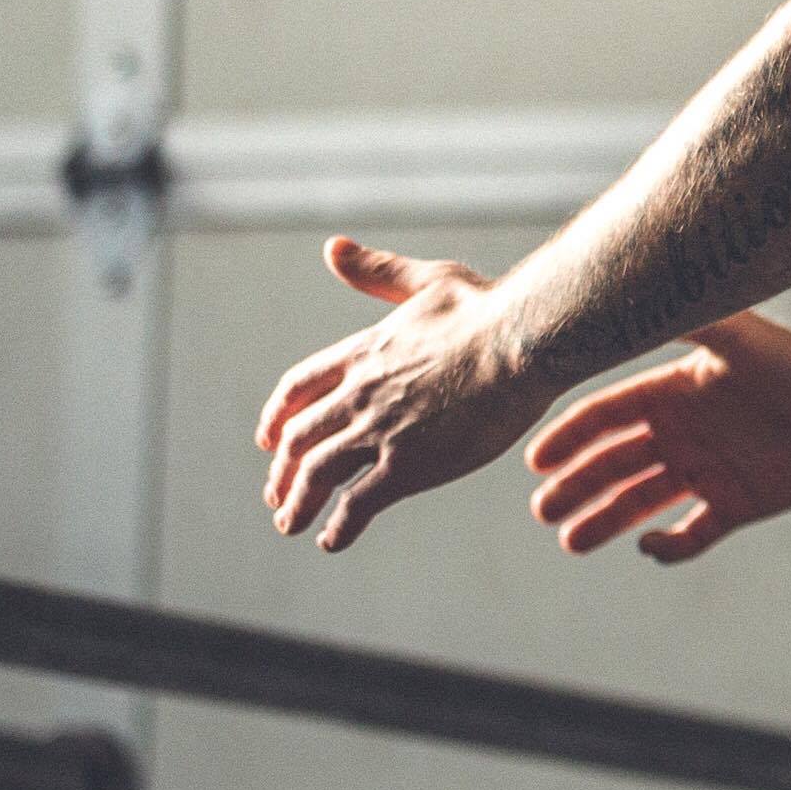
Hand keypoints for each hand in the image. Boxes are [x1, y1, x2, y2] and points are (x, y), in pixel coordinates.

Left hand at [254, 238, 551, 552]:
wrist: (521, 342)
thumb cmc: (488, 310)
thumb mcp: (427, 280)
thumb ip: (378, 271)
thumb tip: (332, 248)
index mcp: (364, 353)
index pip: (300, 387)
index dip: (279, 415)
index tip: (269, 437)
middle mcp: (359, 394)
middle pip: (300, 438)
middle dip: (283, 470)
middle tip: (277, 495)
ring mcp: (379, 432)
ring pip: (316, 474)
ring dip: (297, 503)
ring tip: (290, 525)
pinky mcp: (407, 466)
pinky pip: (357, 505)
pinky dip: (338, 526)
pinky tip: (332, 540)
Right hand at [518, 309, 790, 565]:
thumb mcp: (739, 334)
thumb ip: (692, 320)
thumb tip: (635, 294)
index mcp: (670, 394)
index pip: (604, 416)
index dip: (569, 438)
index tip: (538, 461)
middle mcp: (679, 434)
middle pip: (611, 464)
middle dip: (574, 486)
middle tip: (544, 509)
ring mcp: (705, 471)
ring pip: (640, 503)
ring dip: (603, 521)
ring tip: (571, 541)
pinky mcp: (735, 505)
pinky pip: (691, 535)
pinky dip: (667, 546)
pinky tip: (646, 546)